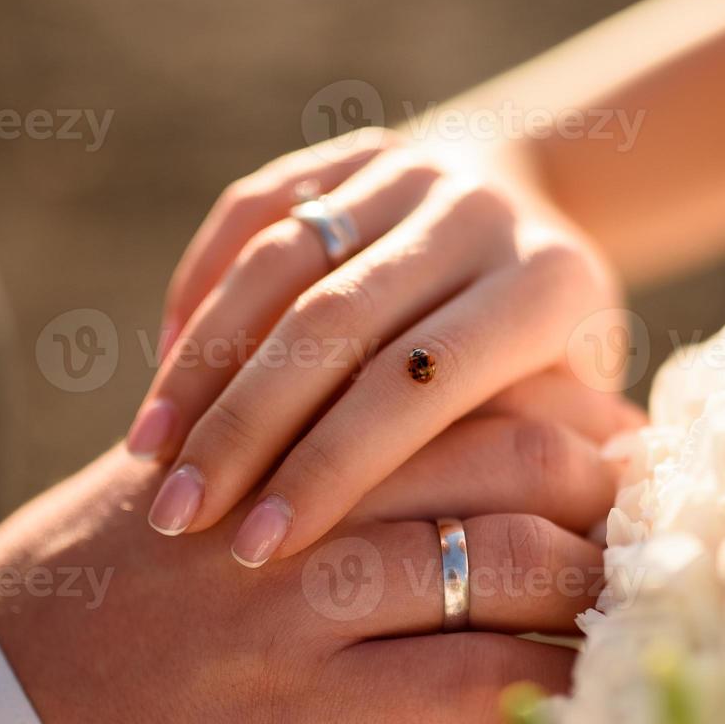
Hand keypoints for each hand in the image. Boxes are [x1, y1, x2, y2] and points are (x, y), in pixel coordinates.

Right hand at [0, 406, 621, 723]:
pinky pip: (467, 686)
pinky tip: (585, 693)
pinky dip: (544, 687)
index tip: (613, 426)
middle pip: (500, 453)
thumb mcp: (199, 463)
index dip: (557, 401)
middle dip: (596, 480)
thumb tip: (423, 427)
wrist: (1, 685)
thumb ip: (296, 431)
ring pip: (500, 560)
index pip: (458, 382)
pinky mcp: (307, 708)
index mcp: (282, 414)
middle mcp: (302, 490)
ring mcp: (304, 598)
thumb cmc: (107, 570)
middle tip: (649, 505)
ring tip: (637, 594)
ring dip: (589, 581)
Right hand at [123, 128, 627, 566]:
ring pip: (280, 263)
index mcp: (547, 285)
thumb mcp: (576, 407)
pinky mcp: (347, 148)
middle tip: (179, 513)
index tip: (264, 545)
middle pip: (337, 320)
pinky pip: (252, 212)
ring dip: (202, 364)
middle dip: (247, 422)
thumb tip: (491, 575)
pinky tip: (163, 374)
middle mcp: (476, 210)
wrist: (537, 205)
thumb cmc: (555, 354)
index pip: (423, 381)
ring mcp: (408, 167)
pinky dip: (200, 290)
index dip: (337, 463)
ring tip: (148, 454)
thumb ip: (536, 469)